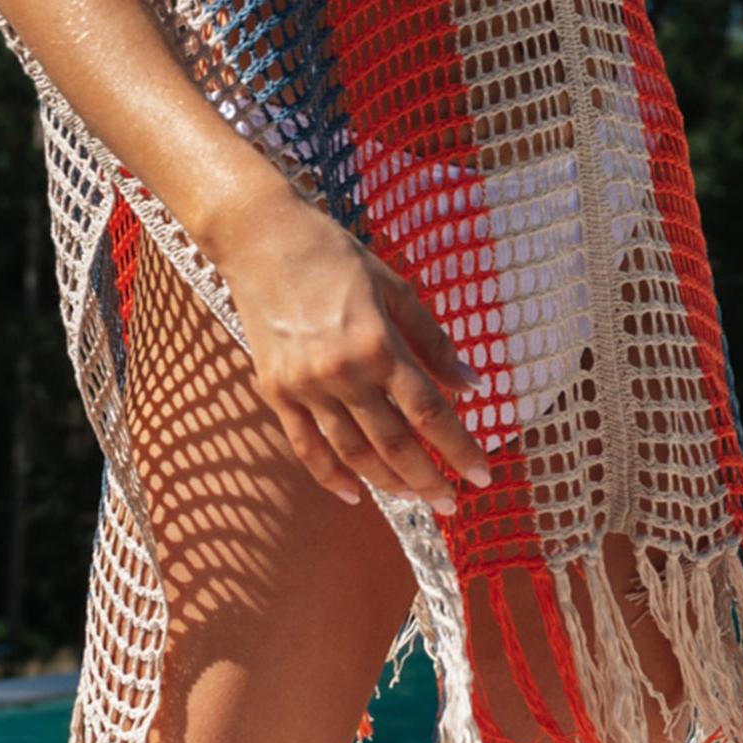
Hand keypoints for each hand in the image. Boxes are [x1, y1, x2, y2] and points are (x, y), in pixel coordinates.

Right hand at [216, 195, 495, 512]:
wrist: (259, 237)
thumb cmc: (334, 255)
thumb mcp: (394, 287)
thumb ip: (433, 341)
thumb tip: (472, 385)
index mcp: (379, 343)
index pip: (429, 412)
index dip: (459, 449)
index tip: (483, 477)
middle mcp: (342, 372)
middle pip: (394, 444)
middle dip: (428, 480)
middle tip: (451, 504)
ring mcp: (305, 386)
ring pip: (353, 453)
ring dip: (388, 483)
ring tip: (414, 497)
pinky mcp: (276, 391)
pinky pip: (306, 447)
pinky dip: (331, 476)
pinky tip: (356, 494)